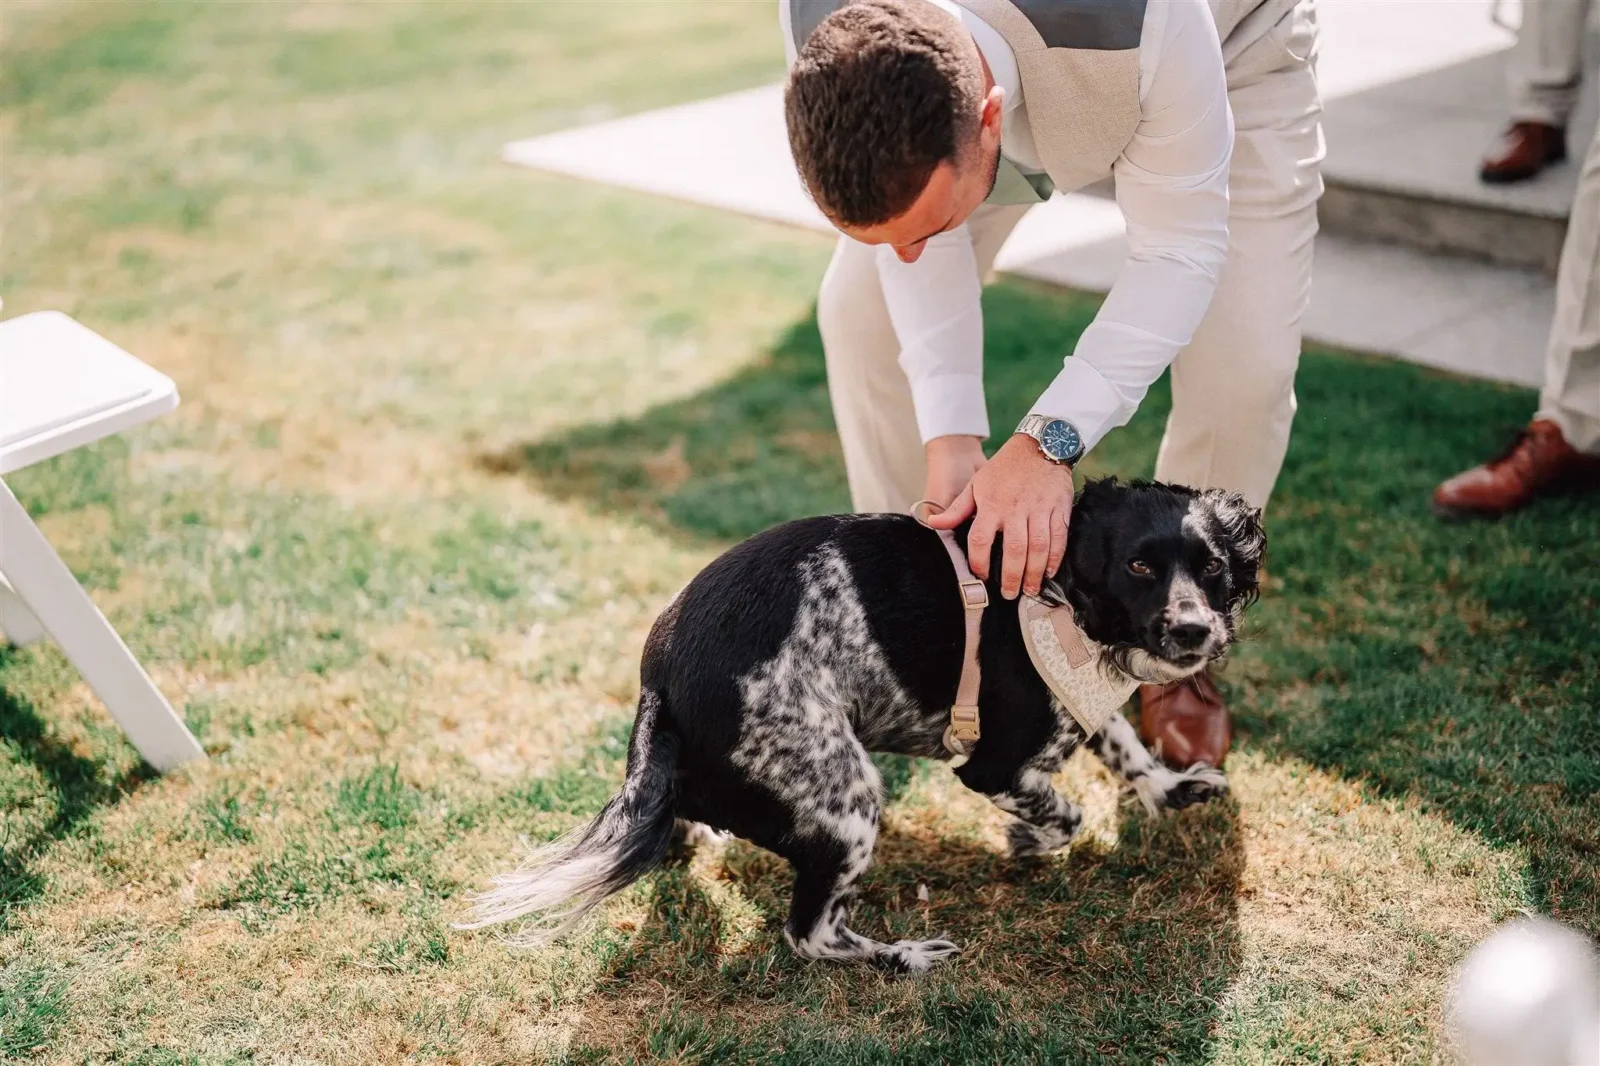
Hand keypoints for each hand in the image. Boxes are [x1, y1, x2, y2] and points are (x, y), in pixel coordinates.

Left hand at [925, 433, 1072, 598]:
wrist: (1040, 445)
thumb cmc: (1005, 467)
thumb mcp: (976, 484)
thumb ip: (957, 509)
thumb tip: (933, 524)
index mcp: (991, 505)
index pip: (981, 540)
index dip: (979, 562)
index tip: (982, 575)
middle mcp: (1015, 509)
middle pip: (1013, 549)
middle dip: (1011, 576)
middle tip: (1009, 594)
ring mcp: (1039, 510)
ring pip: (1038, 548)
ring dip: (1034, 573)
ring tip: (1029, 590)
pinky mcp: (1059, 509)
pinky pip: (1059, 538)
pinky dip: (1055, 558)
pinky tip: (1049, 573)